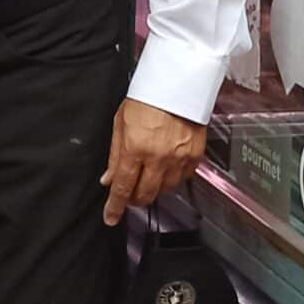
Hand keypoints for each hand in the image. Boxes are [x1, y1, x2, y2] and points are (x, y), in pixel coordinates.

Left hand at [101, 98, 206, 224]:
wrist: (176, 85)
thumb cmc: (146, 99)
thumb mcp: (120, 123)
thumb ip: (115, 155)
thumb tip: (108, 178)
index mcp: (136, 149)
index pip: (123, 187)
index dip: (115, 206)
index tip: (111, 217)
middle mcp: (159, 158)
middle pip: (146, 194)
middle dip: (134, 200)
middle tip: (129, 195)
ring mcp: (179, 159)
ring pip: (166, 190)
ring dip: (154, 190)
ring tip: (148, 179)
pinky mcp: (195, 157)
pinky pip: (183, 179)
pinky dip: (173, 180)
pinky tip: (166, 170)